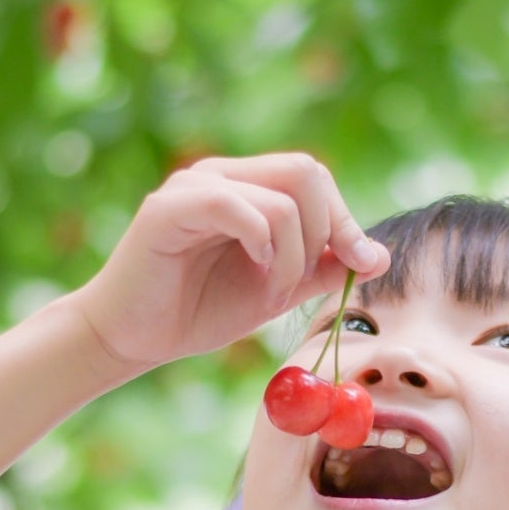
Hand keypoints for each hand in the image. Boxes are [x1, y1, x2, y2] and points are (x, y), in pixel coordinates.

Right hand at [64, 152, 390, 372]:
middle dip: (327, 231)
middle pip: (306, 171)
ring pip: (282, 195)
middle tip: (303, 279)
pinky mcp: (168, 209)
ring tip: (271, 290)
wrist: (131, 338)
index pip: (315, 179)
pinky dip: (262, 242)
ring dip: (294, 254)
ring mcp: (194, 186)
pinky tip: (255, 270)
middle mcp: (222, 175)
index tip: (362, 265)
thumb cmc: (197, 311)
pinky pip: (236, 206)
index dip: (347, 221)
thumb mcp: (277, 290)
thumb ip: (323, 269)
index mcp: (248, 186)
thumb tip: (378, 255)